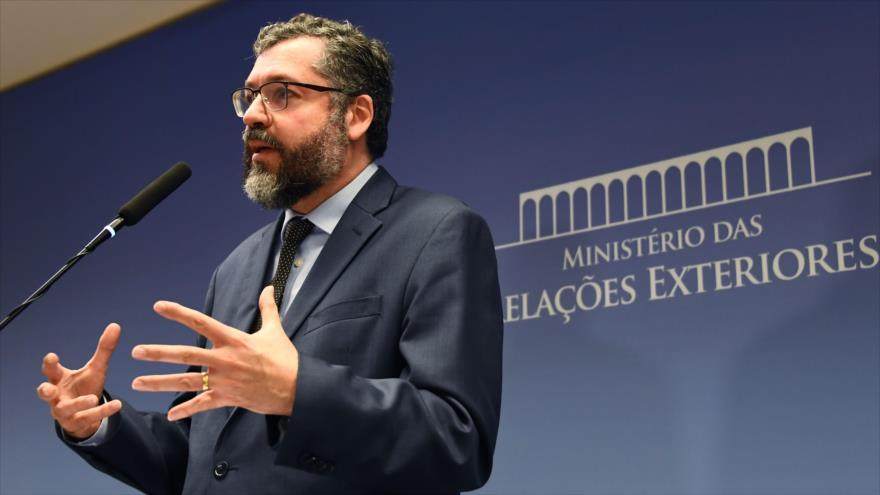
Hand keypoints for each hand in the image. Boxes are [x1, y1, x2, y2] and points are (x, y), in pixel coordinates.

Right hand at [36, 323, 122, 439]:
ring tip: (93, 398)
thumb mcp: (95, 368)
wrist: (86, 413)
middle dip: (45, 391)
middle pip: (45, 393)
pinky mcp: (75, 423)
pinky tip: (117, 404)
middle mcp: (57, 396)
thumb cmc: (85, 386)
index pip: (50, 371)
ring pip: (65, 409)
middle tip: (49, 389)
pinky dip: (102, 412)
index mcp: (59, 379)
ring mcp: (63, 411)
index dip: (49, 365)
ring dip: (78, 403)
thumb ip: (104, 349)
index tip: (51, 356)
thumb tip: (116, 325)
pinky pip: (87, 418)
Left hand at [132, 286, 298, 420]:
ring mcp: (223, 381)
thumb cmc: (285, 358)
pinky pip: (202, 405)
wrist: (295, 388)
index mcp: (233, 340)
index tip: (158, 306)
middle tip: (135, 351)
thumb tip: (269, 287)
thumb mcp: (275, 331)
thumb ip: (268, 308)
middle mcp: (224, 360)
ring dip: (160, 383)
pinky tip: (170, 415)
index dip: (179, 313)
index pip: (200, 322)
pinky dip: (186, 411)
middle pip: (185, 355)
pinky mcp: (227, 398)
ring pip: (185, 382)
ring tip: (137, 383)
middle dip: (158, 353)